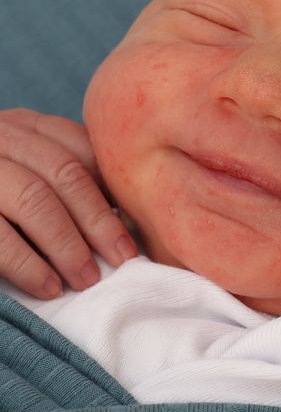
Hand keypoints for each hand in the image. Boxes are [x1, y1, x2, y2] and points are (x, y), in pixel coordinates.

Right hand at [0, 108, 137, 298]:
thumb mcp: (22, 167)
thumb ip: (63, 178)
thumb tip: (124, 219)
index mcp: (22, 125)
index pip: (80, 147)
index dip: (113, 187)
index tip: (136, 223)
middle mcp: (0, 136)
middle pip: (64, 173)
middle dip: (99, 220)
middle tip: (124, 259)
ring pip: (34, 198)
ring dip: (67, 244)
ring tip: (87, 279)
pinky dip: (26, 262)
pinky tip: (47, 286)